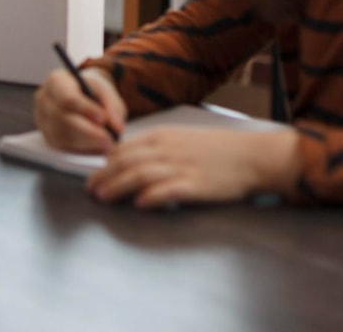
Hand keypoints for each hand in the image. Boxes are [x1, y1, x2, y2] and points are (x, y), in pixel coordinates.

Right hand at [33, 67, 126, 153]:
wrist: (79, 96)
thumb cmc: (91, 92)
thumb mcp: (105, 90)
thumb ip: (112, 106)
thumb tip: (117, 127)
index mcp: (56, 82)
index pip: (68, 98)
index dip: (86, 109)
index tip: (103, 119)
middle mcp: (44, 100)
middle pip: (63, 120)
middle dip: (89, 132)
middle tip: (110, 139)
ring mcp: (43, 120)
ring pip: (63, 136)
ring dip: (87, 143)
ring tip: (107, 144)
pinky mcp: (47, 137)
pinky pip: (63, 147)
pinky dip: (82, 150)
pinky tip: (96, 148)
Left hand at [86, 128, 301, 208]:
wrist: (251, 156)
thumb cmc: (216, 150)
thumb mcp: (181, 139)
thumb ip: (155, 148)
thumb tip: (126, 159)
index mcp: (162, 136)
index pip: (124, 149)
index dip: (105, 164)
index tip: (94, 176)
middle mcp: (167, 149)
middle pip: (127, 162)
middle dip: (104, 177)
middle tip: (91, 191)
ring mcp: (182, 166)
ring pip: (140, 175)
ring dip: (118, 186)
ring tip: (104, 197)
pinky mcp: (196, 185)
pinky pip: (168, 190)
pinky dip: (151, 196)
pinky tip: (139, 204)